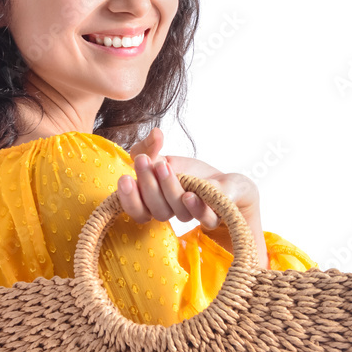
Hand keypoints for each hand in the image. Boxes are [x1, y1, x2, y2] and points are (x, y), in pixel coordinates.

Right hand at [116, 127, 268, 264]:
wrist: (226, 182)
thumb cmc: (190, 173)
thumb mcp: (165, 158)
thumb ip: (150, 147)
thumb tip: (156, 134)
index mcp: (155, 203)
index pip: (138, 211)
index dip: (129, 200)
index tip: (124, 179)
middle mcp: (173, 212)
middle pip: (156, 211)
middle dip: (148, 186)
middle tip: (143, 162)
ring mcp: (194, 214)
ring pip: (179, 212)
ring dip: (169, 189)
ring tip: (163, 166)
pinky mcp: (217, 212)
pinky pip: (206, 216)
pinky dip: (197, 207)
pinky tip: (189, 194)